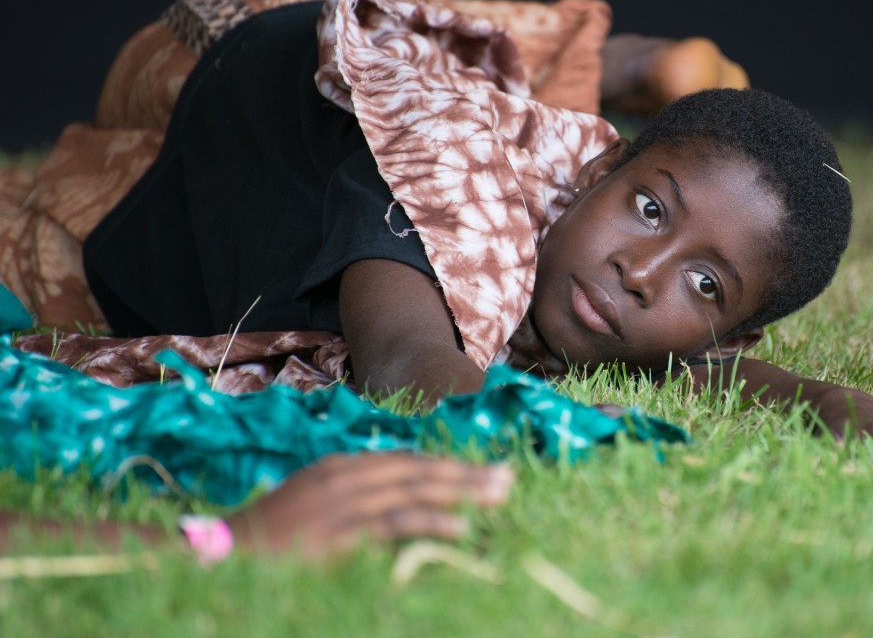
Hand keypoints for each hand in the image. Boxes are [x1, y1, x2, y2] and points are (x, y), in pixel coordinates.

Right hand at [226, 452, 513, 558]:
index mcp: (341, 467)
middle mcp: (346, 477)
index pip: (406, 462)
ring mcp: (342, 503)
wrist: (219, 556)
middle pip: (418, 470)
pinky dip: (429, 521)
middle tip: (507, 477)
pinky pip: (392, 523)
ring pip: (414, 490)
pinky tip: (459, 526)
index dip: (447, 466)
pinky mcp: (338, 533)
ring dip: (460, 491)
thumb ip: (354, 499)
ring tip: (498, 495)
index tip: (484, 470)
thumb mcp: (313, 505)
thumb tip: (397, 504)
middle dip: (465, 473)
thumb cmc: (268, 538)